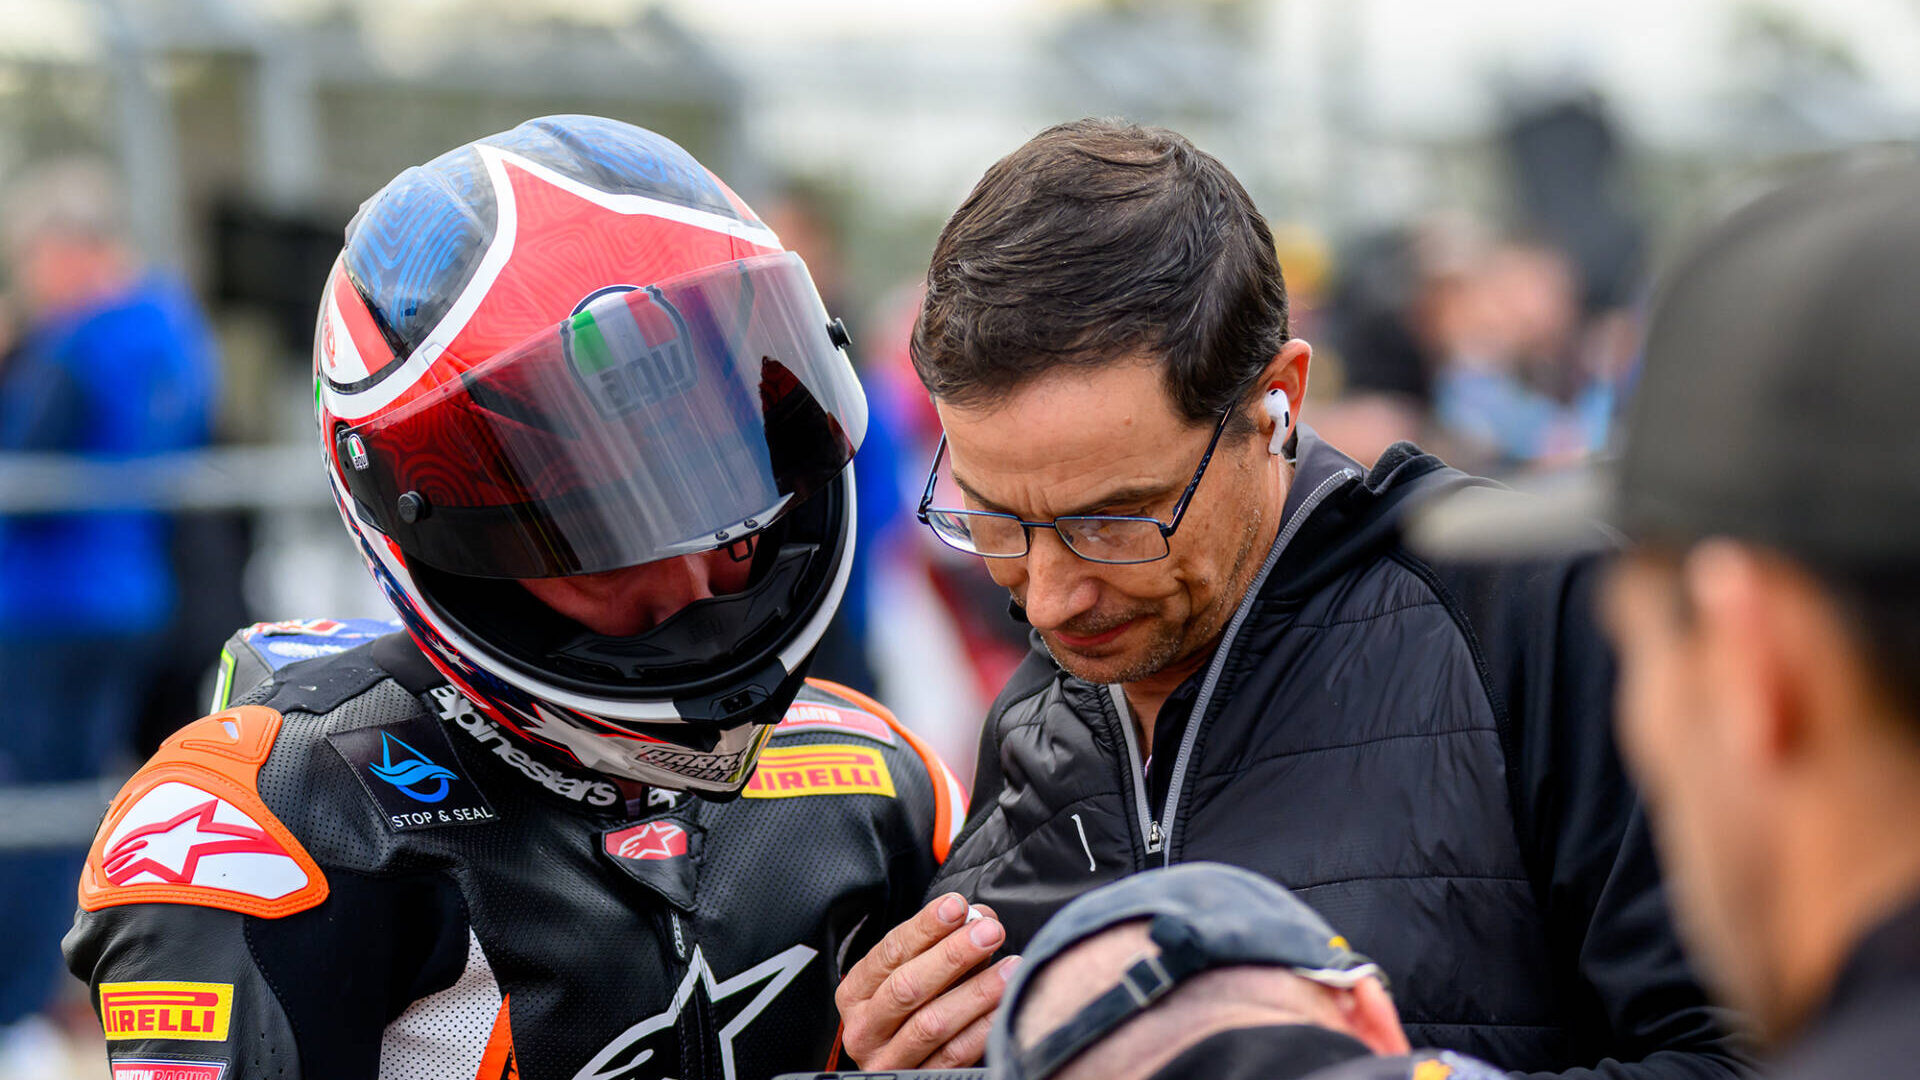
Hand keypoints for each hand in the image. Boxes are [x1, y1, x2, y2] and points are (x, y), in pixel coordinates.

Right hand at [835, 892, 1020, 1068]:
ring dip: (976, 992)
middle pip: (907, 987)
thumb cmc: (911, 1006)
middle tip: (988, 932)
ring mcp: (889, 1060)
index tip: (957, 906)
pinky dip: (982, 1027)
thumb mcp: (915, 971)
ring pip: (932, 1024)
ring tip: (1008, 968)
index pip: (889, 952)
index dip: (924, 927)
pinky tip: (1003, 1006)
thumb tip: (977, 917)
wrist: (904, 1061)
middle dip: (952, 955)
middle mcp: (864, 1028)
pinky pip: (954, 1055)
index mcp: (856, 993)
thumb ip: (943, 943)